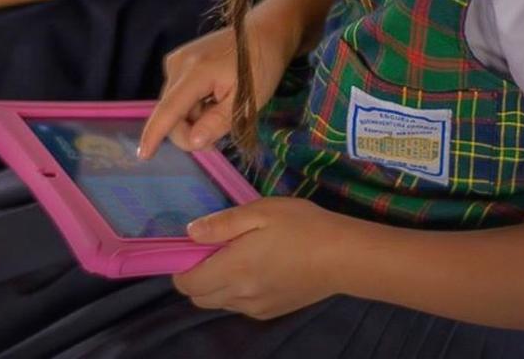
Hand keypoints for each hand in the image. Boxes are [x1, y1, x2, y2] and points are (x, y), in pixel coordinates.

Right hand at [138, 14, 299, 158]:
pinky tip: (214, 99)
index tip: (143, 156)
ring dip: (194, 118)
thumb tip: (193, 142)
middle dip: (190, 131)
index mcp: (195, 72)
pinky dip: (194, 105)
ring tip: (222, 110)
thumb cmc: (261, 65)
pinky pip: (179, 94)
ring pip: (175, 106)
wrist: (265, 31)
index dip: (154, 135)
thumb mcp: (246, 101)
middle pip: (171, 112)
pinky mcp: (180, 60)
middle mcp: (178, 64)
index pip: (168, 110)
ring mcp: (177, 60)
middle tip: (217, 140)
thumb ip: (217, 122)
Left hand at [174, 197, 345, 318]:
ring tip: (237, 258)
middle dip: (195, 278)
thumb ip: (222, 223)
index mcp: (233, 269)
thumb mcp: (261, 211)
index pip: (186, 283)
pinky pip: (239, 306)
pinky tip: (256, 271)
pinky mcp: (272, 311)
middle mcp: (240, 295)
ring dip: (216, 285)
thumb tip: (190, 233)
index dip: (180, 267)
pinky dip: (236, 292)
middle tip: (213, 251)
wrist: (343, 256)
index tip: (191, 248)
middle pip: (198, 298)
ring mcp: (256, 307)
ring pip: (218, 303)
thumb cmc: (302, 226)